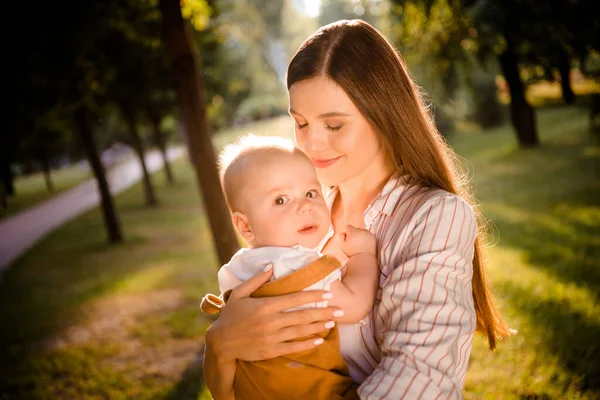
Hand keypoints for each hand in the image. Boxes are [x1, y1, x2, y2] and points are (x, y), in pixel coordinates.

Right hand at [205, 265, 344, 362]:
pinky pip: (293, 347)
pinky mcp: (271, 350)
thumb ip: (256, 280)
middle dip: (323, 311)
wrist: (221, 342)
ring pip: (301, 330)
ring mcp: (272, 337)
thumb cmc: (230, 315)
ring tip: (333, 322)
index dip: (313, 296)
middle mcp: (271, 321)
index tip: (328, 293)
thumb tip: (270, 266)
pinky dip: (307, 343)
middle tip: (339, 309)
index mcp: (265, 305)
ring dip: (319, 326)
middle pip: (303, 315)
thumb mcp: (240, 293)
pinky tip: (319, 340)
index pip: (295, 299)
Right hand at [339, 225, 376, 256]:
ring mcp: (368, 233)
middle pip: (356, 229)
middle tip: (354, 243)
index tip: (348, 239)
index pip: (348, 227)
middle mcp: (360, 230)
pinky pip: (368, 235)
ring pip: (362, 232)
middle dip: (354, 234)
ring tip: (360, 245)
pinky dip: (367, 238)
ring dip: (361, 236)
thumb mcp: (342, 246)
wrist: (364, 258)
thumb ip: (341, 237)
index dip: (347, 233)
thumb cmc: (352, 253)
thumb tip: (343, 233)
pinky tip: (365, 245)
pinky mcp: (373, 237)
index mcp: (352, 231)